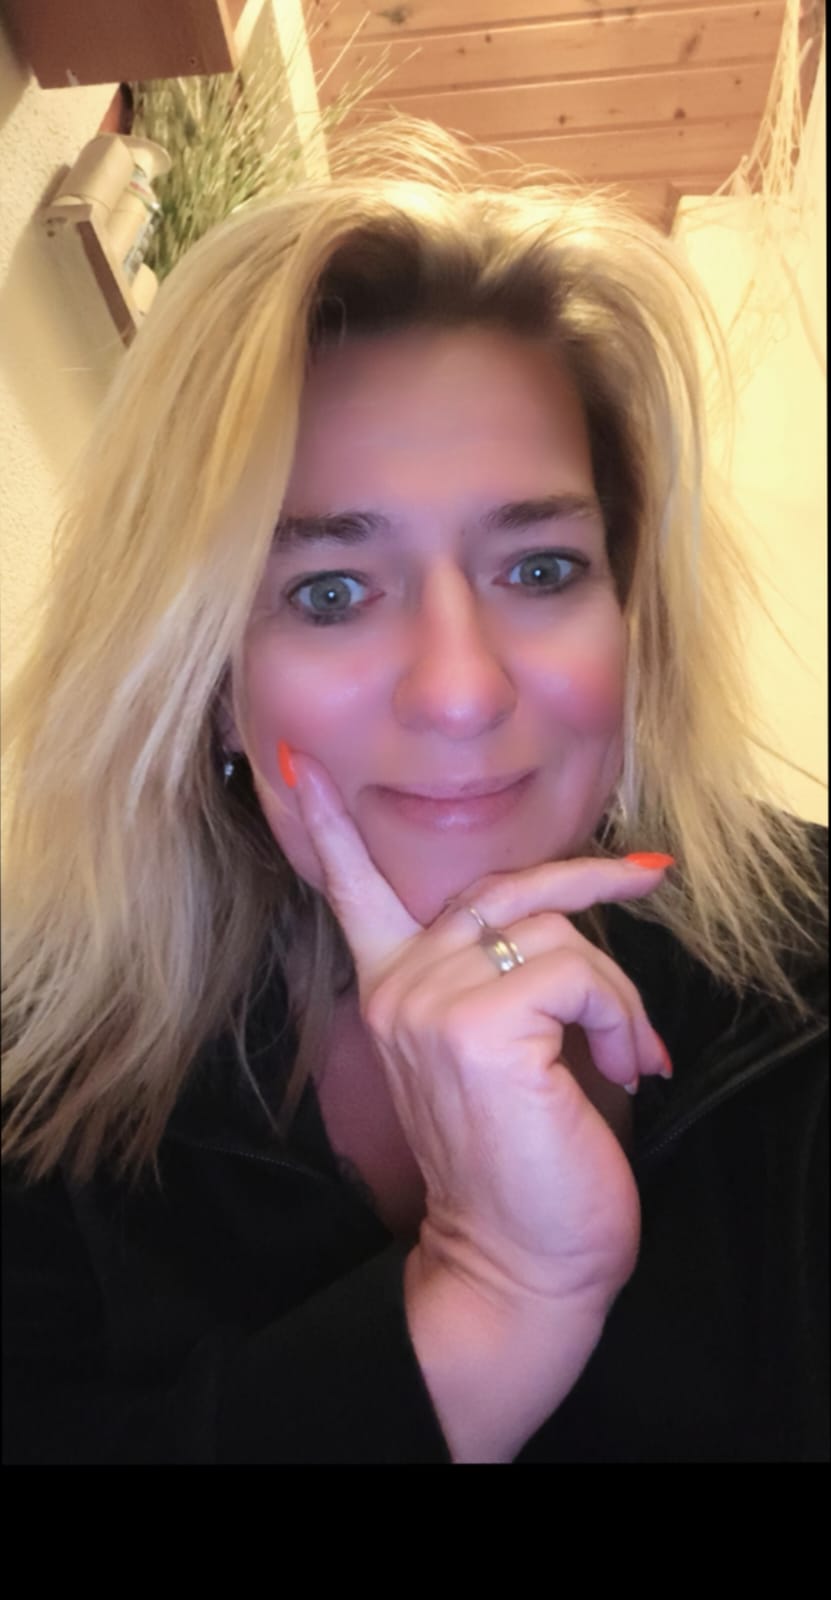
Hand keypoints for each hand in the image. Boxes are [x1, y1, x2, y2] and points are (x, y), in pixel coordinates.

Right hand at [285, 753, 671, 1315]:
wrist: (518, 1264)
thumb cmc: (522, 1161)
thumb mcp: (497, 1051)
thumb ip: (496, 978)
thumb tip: (559, 921)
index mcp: (390, 991)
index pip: (352, 891)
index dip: (328, 824)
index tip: (293, 765)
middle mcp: (397, 988)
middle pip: (500, 887)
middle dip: (585, 876)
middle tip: (647, 875)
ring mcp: (430, 1003)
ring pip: (553, 932)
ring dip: (616, 993)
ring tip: (627, 1055)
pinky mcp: (479, 1025)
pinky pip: (581, 971)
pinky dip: (621, 1017)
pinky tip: (624, 1069)